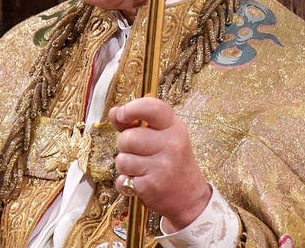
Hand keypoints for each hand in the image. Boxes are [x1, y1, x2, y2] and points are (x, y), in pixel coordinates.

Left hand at [108, 97, 211, 231]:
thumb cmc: (172, 162)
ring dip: (126, 166)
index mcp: (174, 127)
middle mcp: (171, 144)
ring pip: (122, 160)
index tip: (122, 115)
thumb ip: (137, 123)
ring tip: (142, 169)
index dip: (130, 109)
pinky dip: (126, 182)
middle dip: (125, 146)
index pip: (151, 107)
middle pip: (128, 138)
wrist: (190, 197)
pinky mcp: (152, 185)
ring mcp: (162, 166)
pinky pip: (122, 179)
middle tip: (138, 153)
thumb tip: (114, 112)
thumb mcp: (163, 137)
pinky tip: (142, 182)